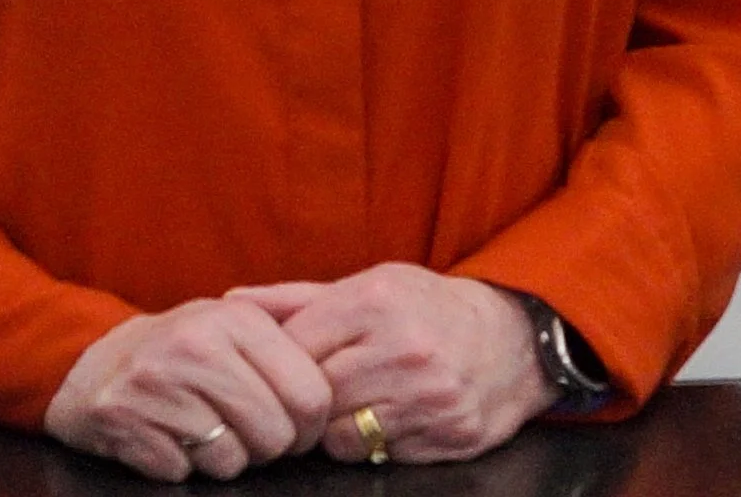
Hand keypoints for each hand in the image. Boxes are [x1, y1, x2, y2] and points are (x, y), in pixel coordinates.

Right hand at [44, 297, 334, 482]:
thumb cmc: (185, 347)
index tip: (294, 423)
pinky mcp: (128, 422)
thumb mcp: (235, 322)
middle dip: (268, 446)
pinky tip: (171, 435)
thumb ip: (289, 339)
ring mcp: (159, 385)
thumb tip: (343, 376)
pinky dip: (183, 465)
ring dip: (224, 457)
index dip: (310, 425)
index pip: (311, 395)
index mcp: (237, 318)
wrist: (96, 363)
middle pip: (276, 437)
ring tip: (203, 426)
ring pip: (233, 461)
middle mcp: (199, 345)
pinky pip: (186, 474)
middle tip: (245, 428)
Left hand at [229, 265, 558, 464]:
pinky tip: (385, 418)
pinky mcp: (447, 436)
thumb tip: (230, 302)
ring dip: (335, 428)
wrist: (510, 341)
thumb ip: (296, 299)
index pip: (295, 347)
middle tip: (312, 395)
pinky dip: (372, 444)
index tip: (280, 371)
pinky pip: (379, 456)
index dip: (280, 365)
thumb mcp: (367, 285)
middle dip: (305, 401)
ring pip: (341, 436)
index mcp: (374, 301)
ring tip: (351, 404)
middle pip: (315, 396)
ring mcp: (427, 396)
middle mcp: (402, 348)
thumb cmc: (425, 308)